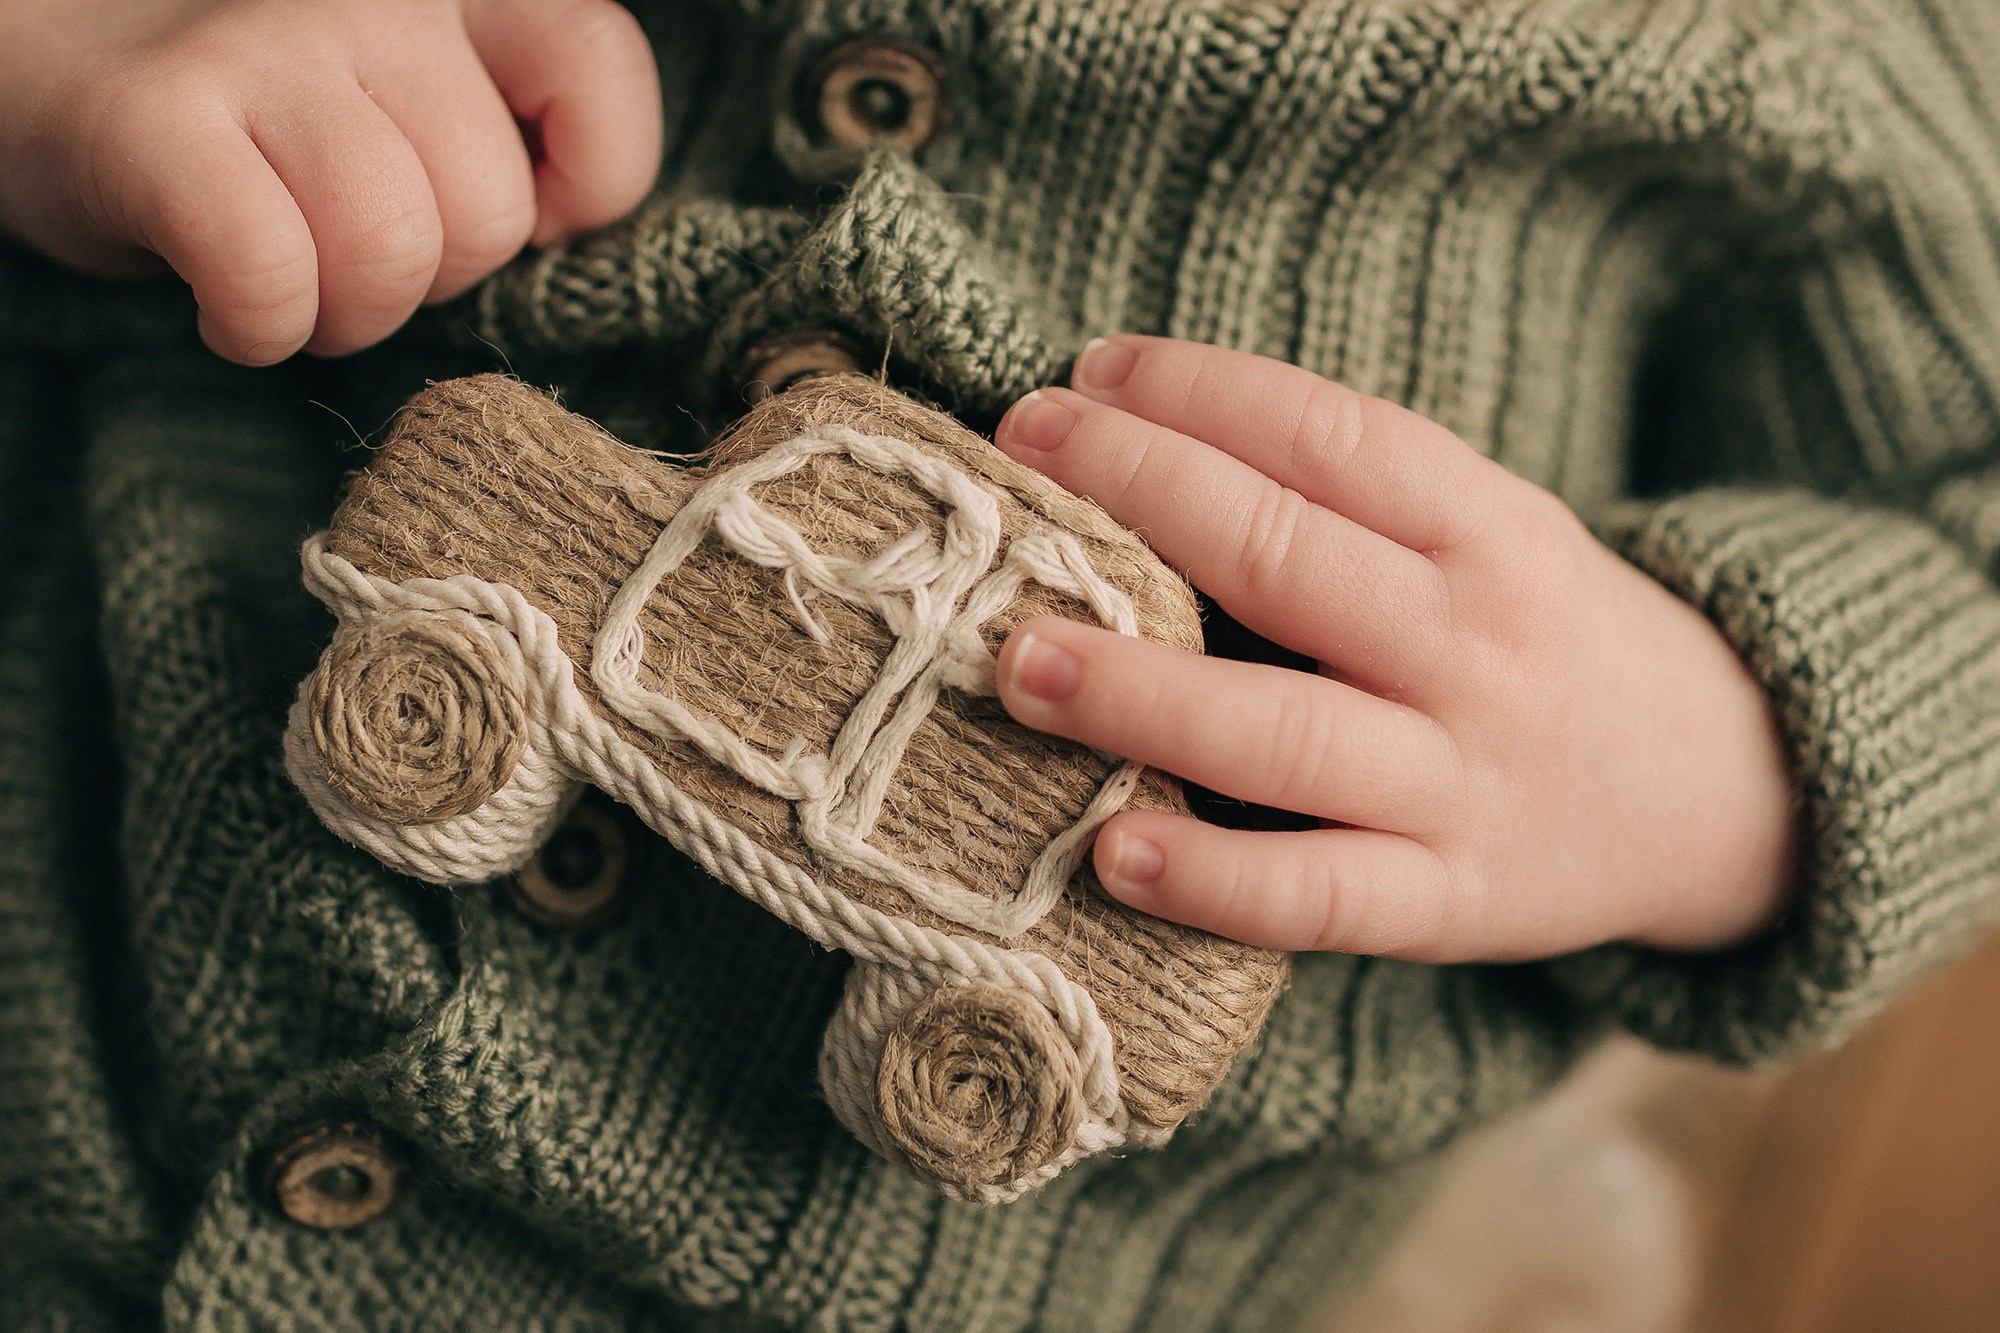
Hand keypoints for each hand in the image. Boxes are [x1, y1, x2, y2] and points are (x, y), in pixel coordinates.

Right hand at [0, 0, 660, 363]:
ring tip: (295, 284)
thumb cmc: (260, 107)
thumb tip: (570, 235)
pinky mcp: (158, 121)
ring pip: (393, 251)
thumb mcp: (408, 84)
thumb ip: (502, 127)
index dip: (588, 181)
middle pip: (489, 211)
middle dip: (435, 278)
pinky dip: (260, 326)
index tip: (529, 219)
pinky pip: (271, 275)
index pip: (595, 66)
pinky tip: (234, 309)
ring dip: (348, 315)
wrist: (43, 65)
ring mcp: (262, 45)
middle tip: (355, 255)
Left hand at [991, 335, 1800, 962]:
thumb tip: (1144, 434)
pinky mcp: (1446, 903)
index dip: (1199, 393)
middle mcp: (1475, 648)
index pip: (1331, 436)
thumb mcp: (1493, 539)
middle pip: (1288, 557)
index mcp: (1490, 532)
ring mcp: (1461, 782)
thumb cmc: (1548, 643)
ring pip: (1287, 734)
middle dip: (1141, 493)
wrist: (1727, 796)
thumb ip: (1354, 500)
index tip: (1087, 372)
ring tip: (1024, 661)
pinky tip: (1113, 851)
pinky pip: (1319, 897)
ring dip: (1145, 695)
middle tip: (1022, 456)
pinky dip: (1215, 880)